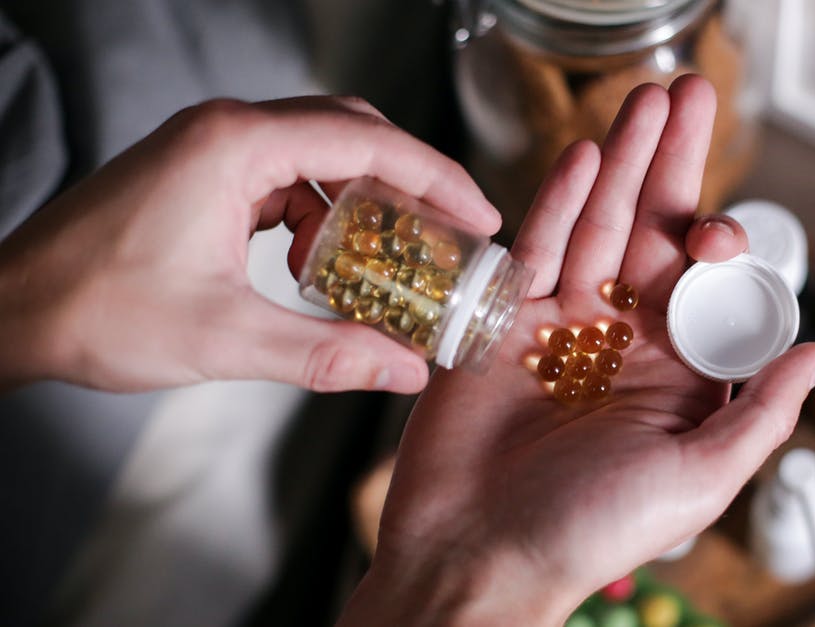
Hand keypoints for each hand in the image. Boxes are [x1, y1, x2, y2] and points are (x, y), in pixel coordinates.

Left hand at [0, 96, 498, 393]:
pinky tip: (331, 263)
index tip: (481, 216)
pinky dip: (322, 214)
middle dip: (412, 183)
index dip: (436, 178)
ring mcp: (212, 148)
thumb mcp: (226, 338)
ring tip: (405, 256)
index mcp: (236, 146)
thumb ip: (326, 352)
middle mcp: (228, 130)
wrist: (9, 309)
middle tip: (458, 233)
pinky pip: (286, 178)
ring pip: (320, 154)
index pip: (367, 141)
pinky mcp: (202, 174)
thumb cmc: (95, 310)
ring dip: (367, 201)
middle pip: (352, 133)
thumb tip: (405, 371)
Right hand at [340, 76, 814, 625]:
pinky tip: (585, 158)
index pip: (708, 287)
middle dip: (673, 167)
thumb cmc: (585, 535)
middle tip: (690, 97)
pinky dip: (560, 202)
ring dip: (622, 164)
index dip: (719, 245)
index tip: (718, 234)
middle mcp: (623, 342)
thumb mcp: (696, 481)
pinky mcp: (503, 321)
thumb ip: (759, 415)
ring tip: (643, 103)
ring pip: (600, 228)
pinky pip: (537, 250)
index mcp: (676, 377)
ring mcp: (562, 326)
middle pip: (655, 236)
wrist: (475, 554)